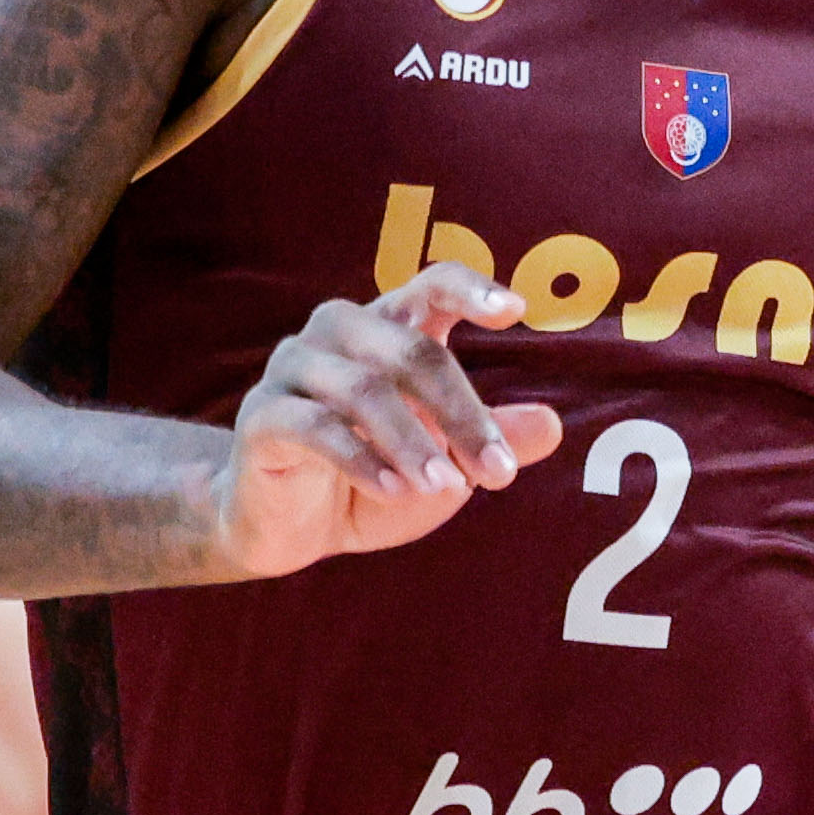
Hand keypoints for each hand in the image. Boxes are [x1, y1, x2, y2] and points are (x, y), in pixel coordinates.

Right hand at [205, 267, 539, 580]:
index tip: (517, 311)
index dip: (472, 291)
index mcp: (390, 328)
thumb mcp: (448, 464)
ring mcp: (294, 368)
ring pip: (363, 389)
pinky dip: (363, 461)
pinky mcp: (262, 416)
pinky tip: (396, 491)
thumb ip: (494, 440)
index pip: (432, 287)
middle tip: (499, 473)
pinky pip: (315, 428)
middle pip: (410, 351)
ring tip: (446, 488)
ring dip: (413, 442)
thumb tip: (551, 423)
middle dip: (461, 414)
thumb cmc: (380, 478)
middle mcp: (339, 333)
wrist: (297, 528)